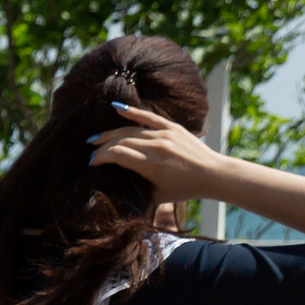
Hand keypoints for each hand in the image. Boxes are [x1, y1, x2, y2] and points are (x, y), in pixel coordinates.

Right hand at [90, 103, 230, 201]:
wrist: (214, 174)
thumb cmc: (185, 189)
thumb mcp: (156, 196)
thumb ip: (135, 188)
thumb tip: (113, 182)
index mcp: (151, 164)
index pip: (117, 154)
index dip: (100, 158)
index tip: (92, 163)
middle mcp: (157, 146)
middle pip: (120, 141)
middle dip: (102, 147)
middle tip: (90, 151)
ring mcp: (165, 134)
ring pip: (130, 130)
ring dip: (110, 134)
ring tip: (96, 138)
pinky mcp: (173, 127)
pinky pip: (149, 117)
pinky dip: (132, 112)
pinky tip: (116, 109)